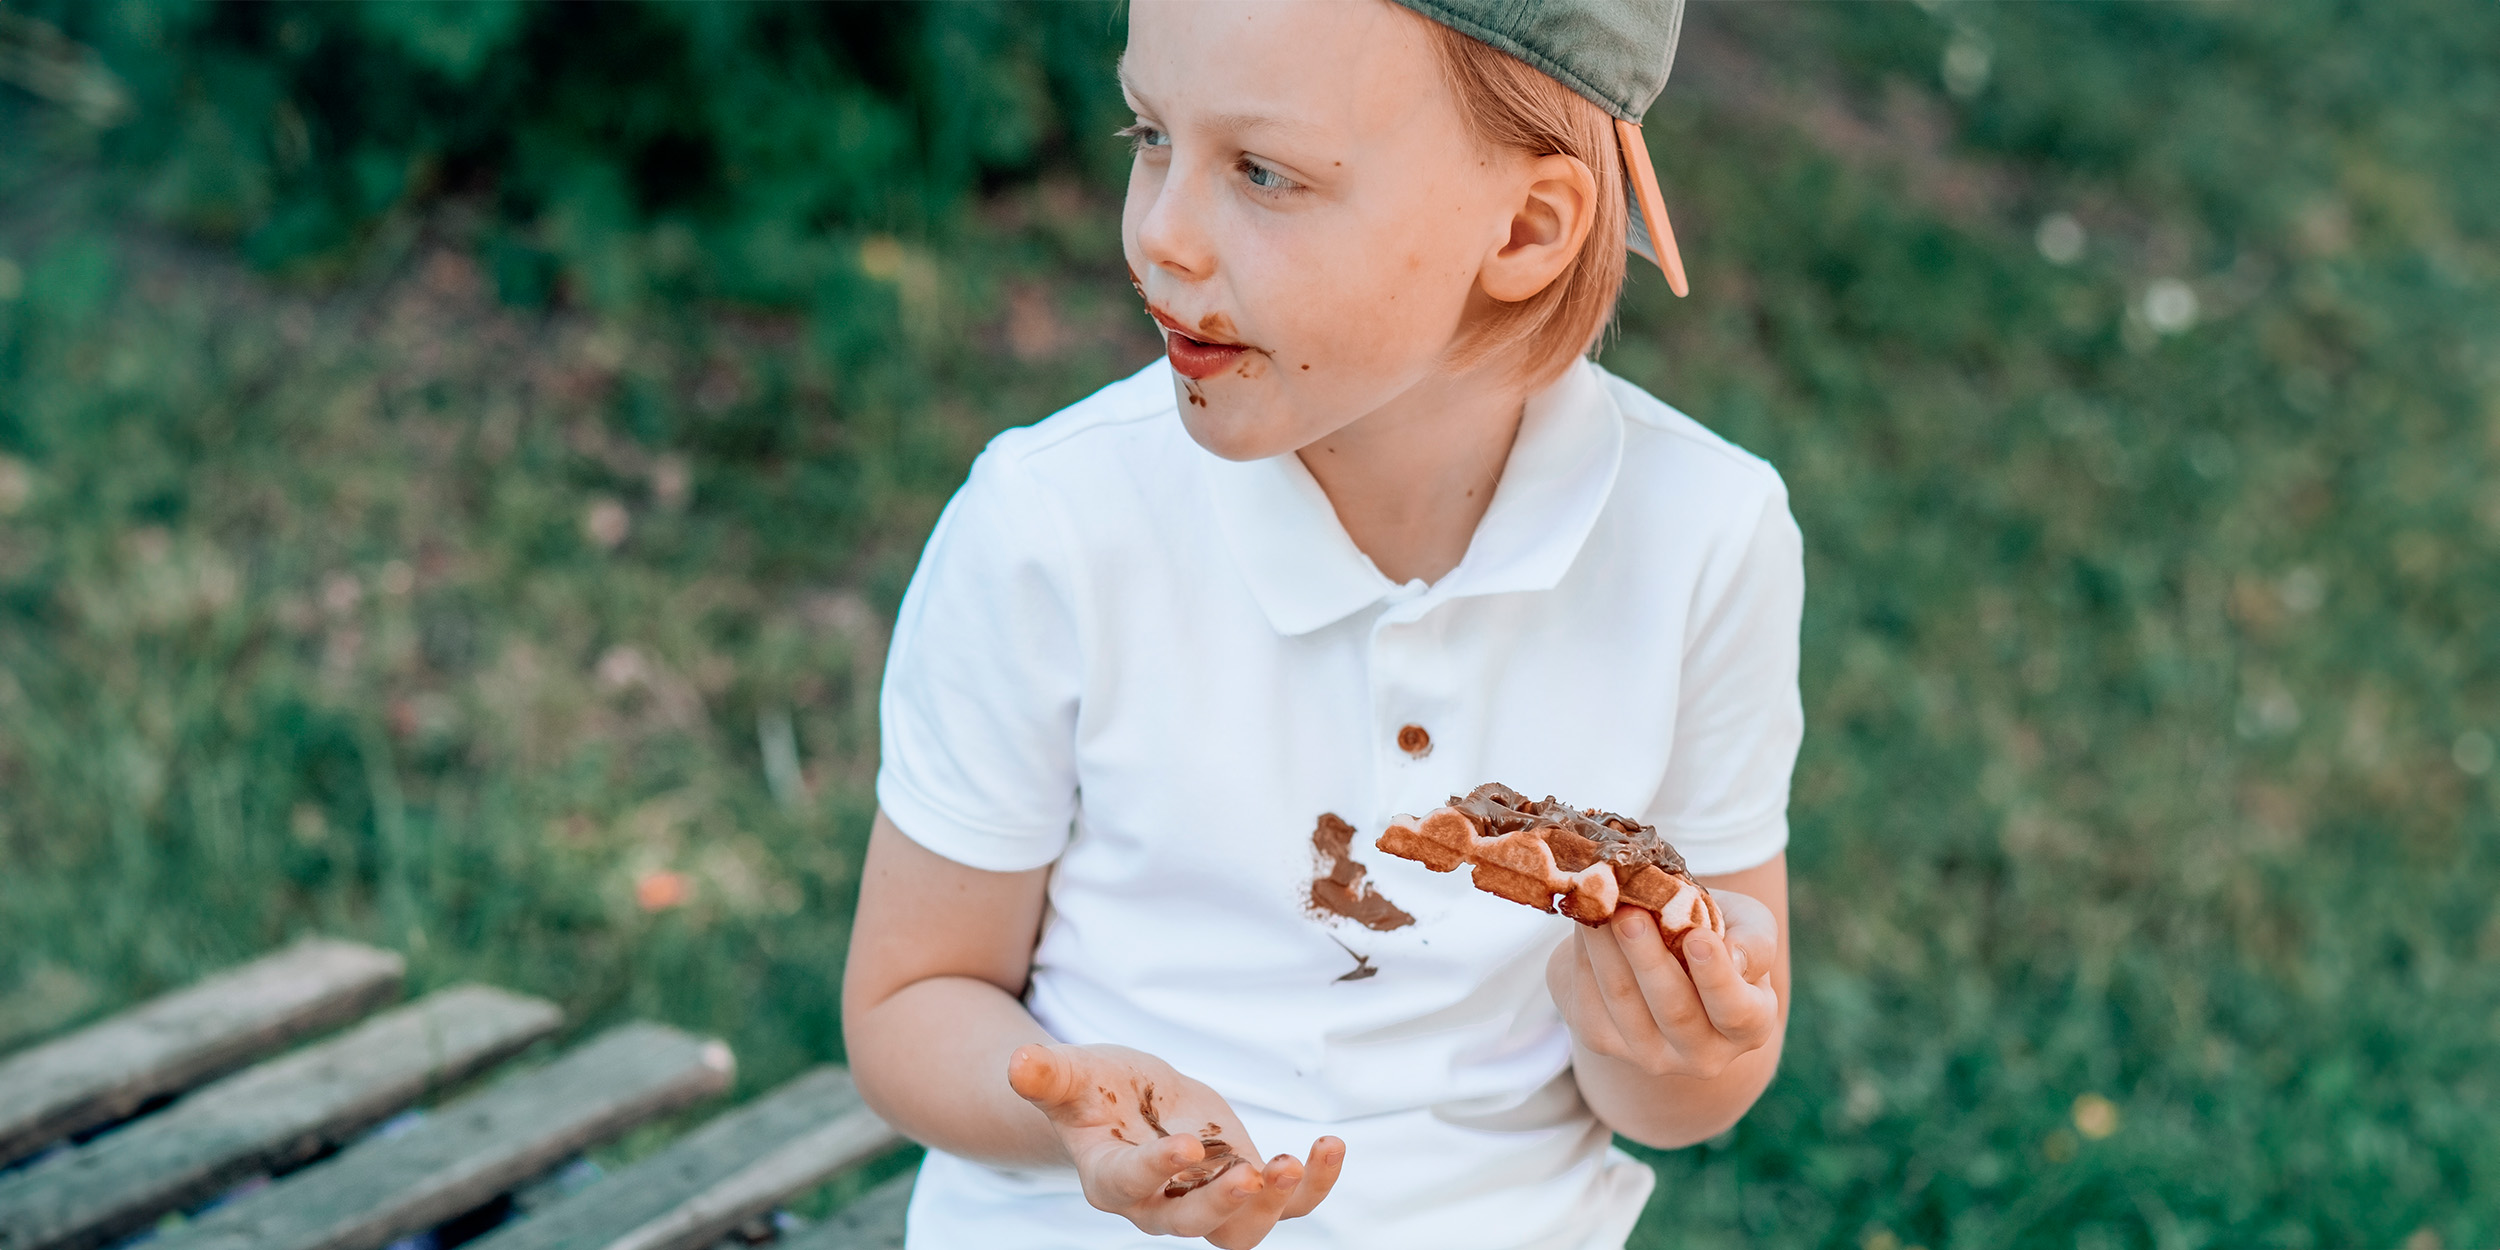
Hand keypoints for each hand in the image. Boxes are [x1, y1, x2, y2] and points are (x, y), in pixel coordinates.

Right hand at [1008, 1042, 1344, 1246]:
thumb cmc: (1094, 1089)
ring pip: (1241, 1230)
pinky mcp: (1244, 1185)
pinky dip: (1311, 1184)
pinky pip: (1287, 1203)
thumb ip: (1048, 1075)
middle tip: (1253, 1176)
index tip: (1184, 1146)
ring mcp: (1206, 1200)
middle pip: (1193, 1224)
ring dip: (1273, 1203)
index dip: (1157, 1169)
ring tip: (1293, 1161)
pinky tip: (1330, 1147)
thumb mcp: (1071, 1074)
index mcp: (1110, 1180)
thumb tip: (1018, 1061)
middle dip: (1223, 1205)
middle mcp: (1159, 1204)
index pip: (1133, 1184)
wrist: (1127, 1104)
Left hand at [1547, 889, 1780, 1079]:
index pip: (1737, 1011)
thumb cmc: (1712, 933)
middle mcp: (1704, 1053)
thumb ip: (1754, 939)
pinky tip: (1586, 921)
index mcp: (1751, 1024)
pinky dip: (1584, 954)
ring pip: (1623, 1001)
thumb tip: (1733, 954)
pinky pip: (1589, 998)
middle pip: (1673, 1010)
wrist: (1655, 949)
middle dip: (1648, 959)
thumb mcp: (1747, 925)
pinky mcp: (1602, 1040)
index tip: (1698, 938)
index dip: (1717, 978)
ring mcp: (1650, 1053)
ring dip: (1607, 949)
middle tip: (1629, 914)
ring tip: (1601, 906)